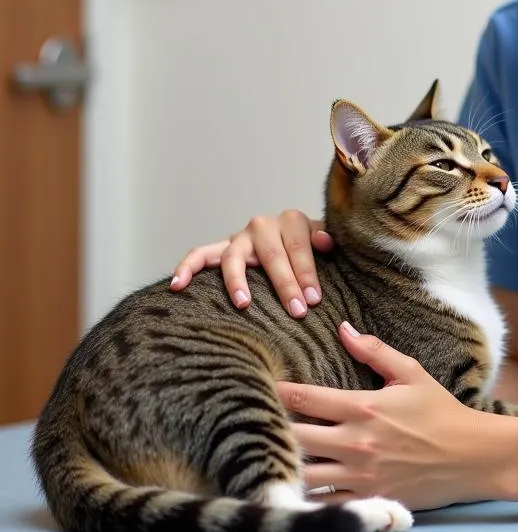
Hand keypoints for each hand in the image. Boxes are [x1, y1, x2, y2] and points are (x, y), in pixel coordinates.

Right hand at [169, 209, 333, 316]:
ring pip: (233, 257)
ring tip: (243, 304)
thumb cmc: (310, 249)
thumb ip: (327, 238)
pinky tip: (178, 284)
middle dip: (284, 284)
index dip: (307, 274)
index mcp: (292, 221)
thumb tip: (326, 241)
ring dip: (238, 281)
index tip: (313, 300)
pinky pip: (200, 254)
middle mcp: (263, 225)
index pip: (299, 248)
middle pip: (272, 255)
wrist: (293, 243)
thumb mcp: (325, 241)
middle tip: (296, 311)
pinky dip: (187, 266)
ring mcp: (240, 237)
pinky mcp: (222, 249)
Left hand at [276, 323, 499, 510]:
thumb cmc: (440, 411)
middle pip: (295, 436)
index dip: (278, 393)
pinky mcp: (366, 499)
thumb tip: (343, 329)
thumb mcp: (411, 372)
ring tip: (268, 455)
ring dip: (286, 462)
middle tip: (254, 422)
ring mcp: (359, 475)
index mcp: (363, 407)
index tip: (261, 387)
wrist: (471, 456)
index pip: (306, 398)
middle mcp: (355, 442)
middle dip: (272, 428)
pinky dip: (305, 493)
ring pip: (303, 472)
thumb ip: (374, 351)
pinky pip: (323, 501)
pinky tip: (294, 485)